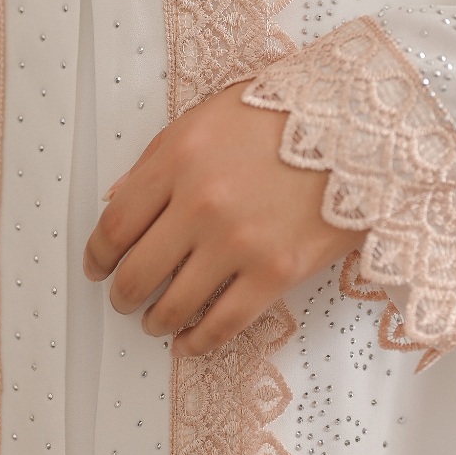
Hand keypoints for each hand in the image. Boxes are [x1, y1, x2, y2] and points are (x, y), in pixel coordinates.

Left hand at [83, 80, 364, 357]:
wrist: (358, 125)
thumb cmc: (285, 112)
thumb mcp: (210, 114)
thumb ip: (158, 157)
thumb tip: (117, 200)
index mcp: (179, 158)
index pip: (115, 224)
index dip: (96, 256)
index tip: (96, 266)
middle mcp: (201, 202)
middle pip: (136, 272)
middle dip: (122, 294)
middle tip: (124, 298)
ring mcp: (238, 241)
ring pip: (173, 305)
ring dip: (155, 320)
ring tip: (157, 320)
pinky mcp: (276, 272)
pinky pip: (223, 324)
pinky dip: (198, 342)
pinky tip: (190, 341)